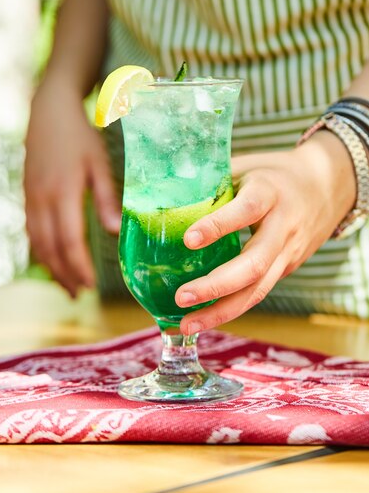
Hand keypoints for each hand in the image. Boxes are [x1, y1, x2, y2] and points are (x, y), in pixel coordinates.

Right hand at [24, 82, 120, 296]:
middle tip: (79, 294)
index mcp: (64, 192)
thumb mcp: (99, 163)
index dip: (80, 266)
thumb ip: (107, 197)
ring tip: (67, 286)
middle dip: (65, 275)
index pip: (70, 240)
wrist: (48, 112)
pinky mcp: (27, 195)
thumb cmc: (80, 136)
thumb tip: (117, 231)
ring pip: (37, 243)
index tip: (92, 285)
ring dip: (52, 268)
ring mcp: (31, 198)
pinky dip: (42, 251)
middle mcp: (42, 199)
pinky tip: (53, 260)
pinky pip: (31, 231)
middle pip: (50, 248)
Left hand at [175, 131, 355, 333]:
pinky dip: (231, 309)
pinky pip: (258, 292)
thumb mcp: (247, 167)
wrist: (328, 186)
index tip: (188, 239)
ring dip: (221, 312)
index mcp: (270, 192)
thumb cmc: (275, 173)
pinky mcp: (287, 269)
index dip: (218, 226)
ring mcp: (288, 253)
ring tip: (188, 325)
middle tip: (181, 297)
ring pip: (259, 289)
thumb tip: (164, 198)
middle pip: (254, 264)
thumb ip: (213, 182)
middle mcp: (284, 227)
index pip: (246, 210)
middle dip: (216, 285)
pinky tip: (204, 319)